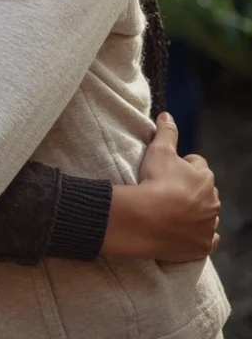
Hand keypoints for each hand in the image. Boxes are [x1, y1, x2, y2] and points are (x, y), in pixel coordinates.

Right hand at [102, 113, 219, 261]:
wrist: (148, 219)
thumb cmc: (156, 181)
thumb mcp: (159, 150)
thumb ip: (166, 132)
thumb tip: (167, 115)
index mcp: (205, 178)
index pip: (197, 165)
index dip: (182, 165)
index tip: (167, 170)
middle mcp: (213, 202)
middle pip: (205, 191)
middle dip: (191, 190)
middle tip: (168, 191)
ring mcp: (208, 225)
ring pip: (207, 215)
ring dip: (196, 212)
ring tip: (173, 211)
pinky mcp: (202, 246)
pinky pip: (208, 239)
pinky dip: (200, 235)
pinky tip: (187, 232)